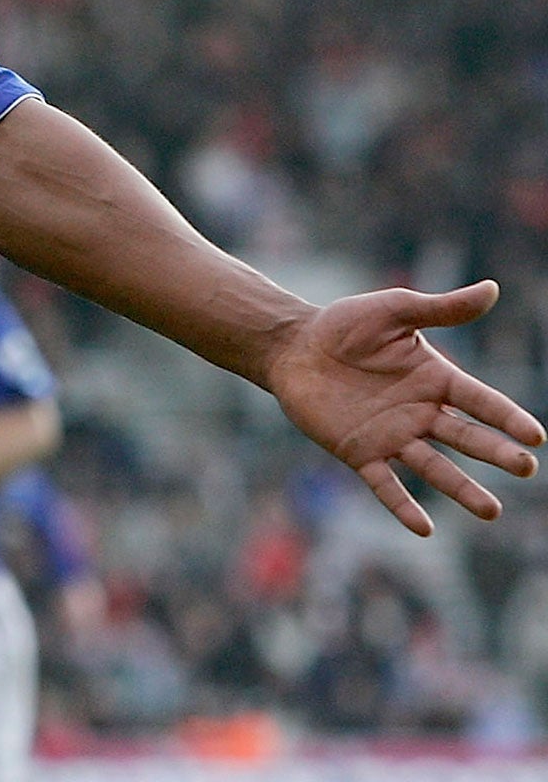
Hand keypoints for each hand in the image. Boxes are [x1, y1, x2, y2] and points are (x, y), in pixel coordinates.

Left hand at [267, 280, 543, 535]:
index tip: (535, 436)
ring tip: (491, 510)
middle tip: (525, 468)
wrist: (292, 346)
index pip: (480, 401)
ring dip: (462, 489)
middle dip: (495, 453)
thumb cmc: (343, 326)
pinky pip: (385, 484)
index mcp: (435, 379)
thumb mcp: (394, 310)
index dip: (507, 417)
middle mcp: (421, 413)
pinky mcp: (360, 452)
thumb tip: (493, 289)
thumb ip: (441, 308)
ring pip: (435, 467)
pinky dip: (402, 505)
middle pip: (466, 437)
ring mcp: (392, 436)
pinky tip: (424, 528)